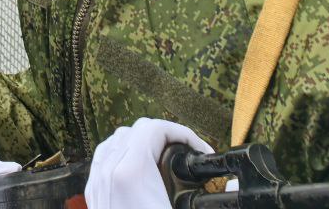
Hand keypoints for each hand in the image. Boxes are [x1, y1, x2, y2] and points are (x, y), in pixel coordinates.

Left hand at [85, 118, 212, 208]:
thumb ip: (217, 202)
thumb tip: (235, 186)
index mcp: (131, 171)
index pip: (154, 128)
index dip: (183, 133)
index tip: (201, 151)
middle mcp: (108, 171)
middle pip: (135, 130)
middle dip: (166, 137)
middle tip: (189, 156)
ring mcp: (97, 182)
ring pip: (116, 141)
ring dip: (143, 143)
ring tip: (168, 161)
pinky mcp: (93, 194)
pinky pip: (104, 159)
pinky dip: (124, 155)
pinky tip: (143, 173)